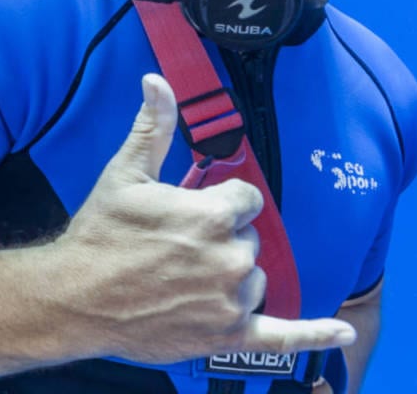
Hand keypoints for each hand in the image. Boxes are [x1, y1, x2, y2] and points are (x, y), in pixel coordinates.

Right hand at [49, 74, 355, 363]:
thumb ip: (154, 127)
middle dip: (220, 240)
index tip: (189, 211)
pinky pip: (282, 335)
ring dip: (230, 277)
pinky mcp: (227, 336)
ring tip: (183, 279)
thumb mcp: (125, 174)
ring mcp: (231, 301)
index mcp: (211, 215)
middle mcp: (230, 258)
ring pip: (254, 279)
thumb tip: (157, 80)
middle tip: (175, 248)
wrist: (74, 298)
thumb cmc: (99, 235)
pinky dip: (314, 333)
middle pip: (248, 240)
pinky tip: (342, 331)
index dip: (218, 203)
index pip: (245, 200)